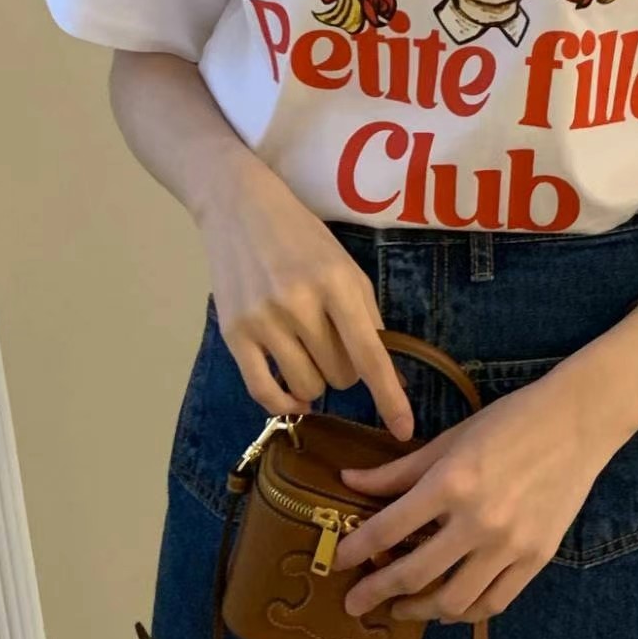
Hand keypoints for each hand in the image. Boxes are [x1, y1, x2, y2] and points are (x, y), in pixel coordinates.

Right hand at [195, 160, 413, 437]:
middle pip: (340, 376)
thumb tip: (389, 377)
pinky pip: (263, 391)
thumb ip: (367, 318)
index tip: (403, 429)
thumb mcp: (347, 268)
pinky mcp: (234, 333)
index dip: (389, 397)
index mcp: (337, 285)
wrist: (240, 209)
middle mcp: (300, 304)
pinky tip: (292, 397)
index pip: (370, 354)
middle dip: (346, 369)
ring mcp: (263, 320)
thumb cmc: (303, 238)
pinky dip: (283, 403)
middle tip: (334, 342)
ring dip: (316, 382)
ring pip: (307, 387)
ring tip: (309, 352)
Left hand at [331, 357, 615, 623]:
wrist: (577, 423)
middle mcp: (478, 521)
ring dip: (419, 610)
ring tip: (401, 607)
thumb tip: (350, 481)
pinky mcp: (536, 559)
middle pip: (414, 573)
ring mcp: (510, 546)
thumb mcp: (451, 438)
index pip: (389, 528)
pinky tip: (448, 607)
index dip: (357, 548)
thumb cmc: (510, 421)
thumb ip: (399, 469)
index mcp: (451, 483)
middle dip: (376, 592)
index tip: (338, 561)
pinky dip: (465, 611)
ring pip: (453, 601)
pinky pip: (493, 602)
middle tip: (354, 603)